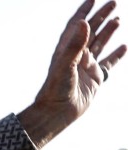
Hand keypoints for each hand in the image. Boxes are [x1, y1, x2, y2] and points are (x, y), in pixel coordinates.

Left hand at [19, 0, 125, 146]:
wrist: (56, 113)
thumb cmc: (55, 89)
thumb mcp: (64, 64)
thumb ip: (75, 44)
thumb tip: (84, 21)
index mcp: (66, 50)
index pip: (76, 25)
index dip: (84, 11)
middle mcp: (76, 56)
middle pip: (91, 31)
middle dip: (101, 16)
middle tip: (114, 2)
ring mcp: (86, 66)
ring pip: (100, 44)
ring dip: (108, 31)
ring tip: (118, 19)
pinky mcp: (94, 78)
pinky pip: (108, 63)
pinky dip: (116, 54)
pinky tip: (124, 46)